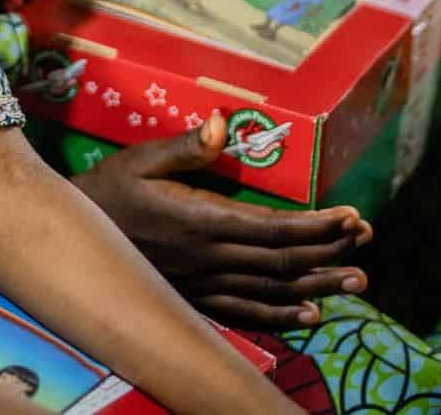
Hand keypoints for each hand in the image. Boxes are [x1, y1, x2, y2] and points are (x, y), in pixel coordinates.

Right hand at [73, 112, 370, 328]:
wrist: (73, 238)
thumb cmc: (109, 190)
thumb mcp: (141, 158)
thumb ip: (185, 146)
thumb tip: (220, 123)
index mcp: (201, 220)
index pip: (273, 228)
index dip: (317, 226)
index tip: (352, 216)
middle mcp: (209, 258)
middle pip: (282, 261)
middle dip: (329, 251)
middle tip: (367, 239)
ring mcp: (204, 284)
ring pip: (272, 291)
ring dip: (318, 286)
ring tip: (356, 281)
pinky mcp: (196, 298)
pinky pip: (246, 314)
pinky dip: (281, 318)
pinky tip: (310, 318)